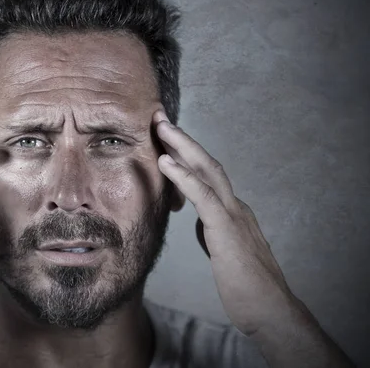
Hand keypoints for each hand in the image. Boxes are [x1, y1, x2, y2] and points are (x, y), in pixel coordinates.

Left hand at [152, 110, 295, 335]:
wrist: (269, 311)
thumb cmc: (245, 285)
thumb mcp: (223, 250)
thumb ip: (213, 229)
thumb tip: (200, 219)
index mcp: (231, 211)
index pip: (206, 174)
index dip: (186, 153)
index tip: (164, 136)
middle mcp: (234, 206)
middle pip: (207, 162)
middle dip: (182, 138)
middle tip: (159, 117)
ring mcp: (234, 215)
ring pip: (208, 170)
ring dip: (183, 145)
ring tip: (161, 126)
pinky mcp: (228, 229)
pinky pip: (204, 196)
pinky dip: (184, 176)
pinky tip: (165, 161)